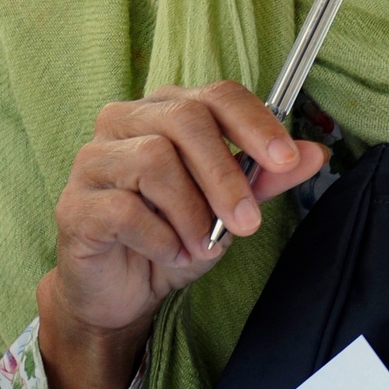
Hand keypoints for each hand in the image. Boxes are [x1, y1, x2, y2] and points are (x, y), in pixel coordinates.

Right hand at [43, 81, 326, 339]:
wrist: (122, 293)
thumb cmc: (174, 236)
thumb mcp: (229, 209)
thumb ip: (266, 178)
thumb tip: (314, 154)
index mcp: (168, 110)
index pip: (217, 95)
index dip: (255, 123)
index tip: (286, 159)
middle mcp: (126, 120)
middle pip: (186, 120)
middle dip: (226, 174)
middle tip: (247, 222)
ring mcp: (94, 159)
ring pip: (155, 160)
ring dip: (190, 213)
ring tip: (199, 246)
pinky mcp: (74, 204)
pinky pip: (124, 209)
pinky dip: (159, 238)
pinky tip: (168, 253)